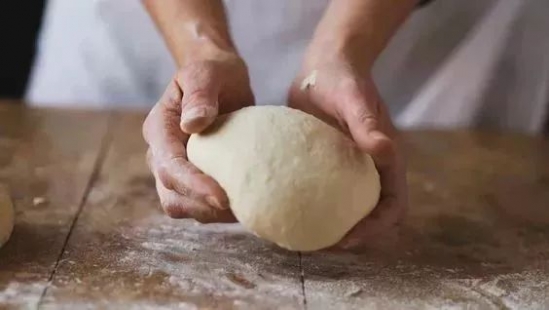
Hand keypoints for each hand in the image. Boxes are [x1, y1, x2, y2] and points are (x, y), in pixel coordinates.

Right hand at [143, 53, 253, 222]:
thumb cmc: (213, 72)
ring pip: (184, 206)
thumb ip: (200, 95)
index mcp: (159, 129)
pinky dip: (220, 210)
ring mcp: (177, 169)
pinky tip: (247, 203)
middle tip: (239, 209)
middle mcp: (161, 154)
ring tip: (246, 209)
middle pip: (171, 196)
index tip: (221, 198)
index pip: (169, 166)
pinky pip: (201, 204)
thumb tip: (192, 124)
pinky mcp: (195, 177)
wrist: (221, 78)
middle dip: (201, 207)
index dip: (193, 186)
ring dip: (211, 214)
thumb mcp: (206, 73)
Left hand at [288, 58, 406, 248]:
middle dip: (354, 235)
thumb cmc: (344, 80)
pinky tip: (288, 210)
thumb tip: (386, 150)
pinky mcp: (327, 165)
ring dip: (334, 225)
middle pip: (371, 215)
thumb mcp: (354, 99)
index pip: (392, 206)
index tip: (349, 238)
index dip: (376, 228)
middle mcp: (369, 169)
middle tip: (322, 244)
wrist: (325, 66)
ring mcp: (348, 169)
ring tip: (305, 234)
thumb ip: (367, 124)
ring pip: (348, 208)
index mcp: (385, 160)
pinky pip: (324, 193)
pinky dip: (314, 206)